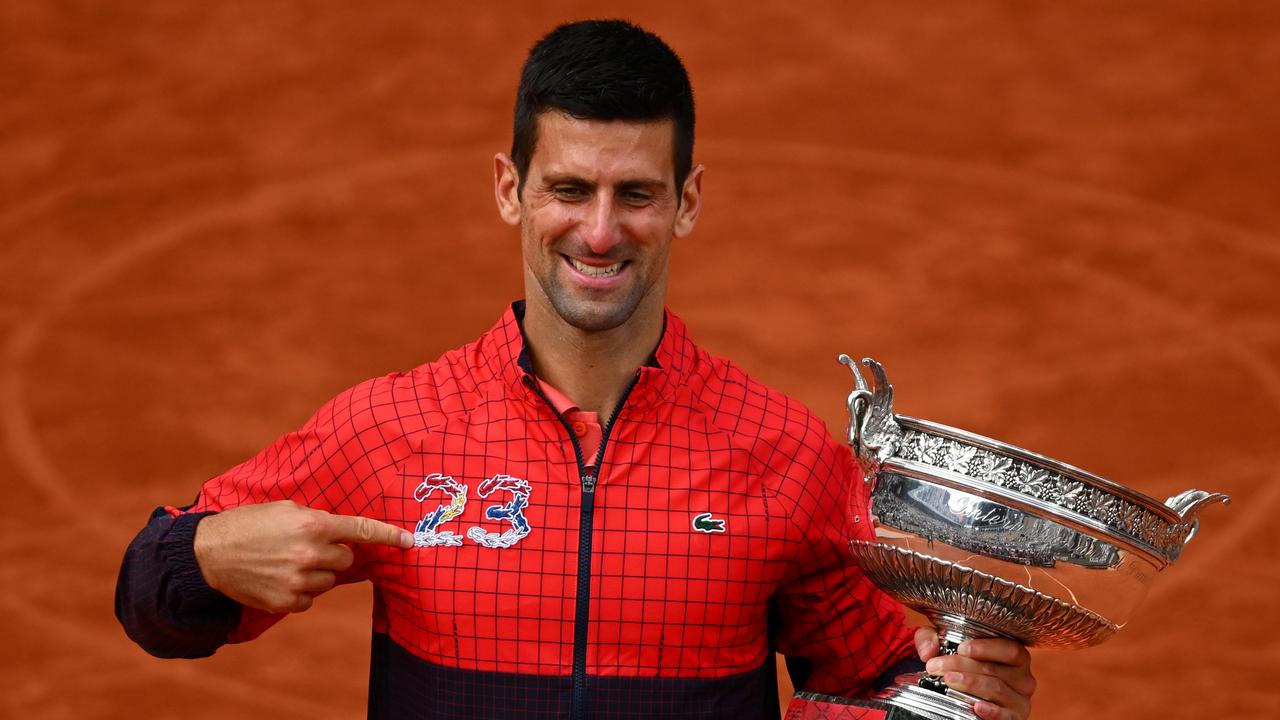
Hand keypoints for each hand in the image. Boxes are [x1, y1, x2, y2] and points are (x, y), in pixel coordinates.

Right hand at [193, 500, 413, 613]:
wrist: (210, 554)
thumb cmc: (249, 524)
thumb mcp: (285, 509)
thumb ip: (317, 518)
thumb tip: (342, 532)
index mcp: (312, 526)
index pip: (359, 530)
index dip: (387, 535)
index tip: (409, 541)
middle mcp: (309, 554)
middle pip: (345, 560)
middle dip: (333, 554)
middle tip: (307, 547)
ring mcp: (299, 581)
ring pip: (329, 581)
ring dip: (316, 573)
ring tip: (286, 562)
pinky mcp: (287, 601)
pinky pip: (311, 599)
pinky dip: (301, 591)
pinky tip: (279, 579)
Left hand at [915, 627, 1035, 719]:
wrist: (964, 696)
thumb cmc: (963, 666)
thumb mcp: (945, 646)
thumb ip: (932, 639)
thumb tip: (928, 650)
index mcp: (1014, 656)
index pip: (1010, 649)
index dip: (986, 648)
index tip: (961, 648)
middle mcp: (1022, 678)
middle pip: (995, 669)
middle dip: (963, 665)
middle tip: (938, 666)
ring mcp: (1019, 700)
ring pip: (997, 688)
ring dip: (970, 683)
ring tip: (948, 680)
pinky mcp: (1013, 718)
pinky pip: (1005, 715)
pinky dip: (991, 711)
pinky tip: (976, 707)